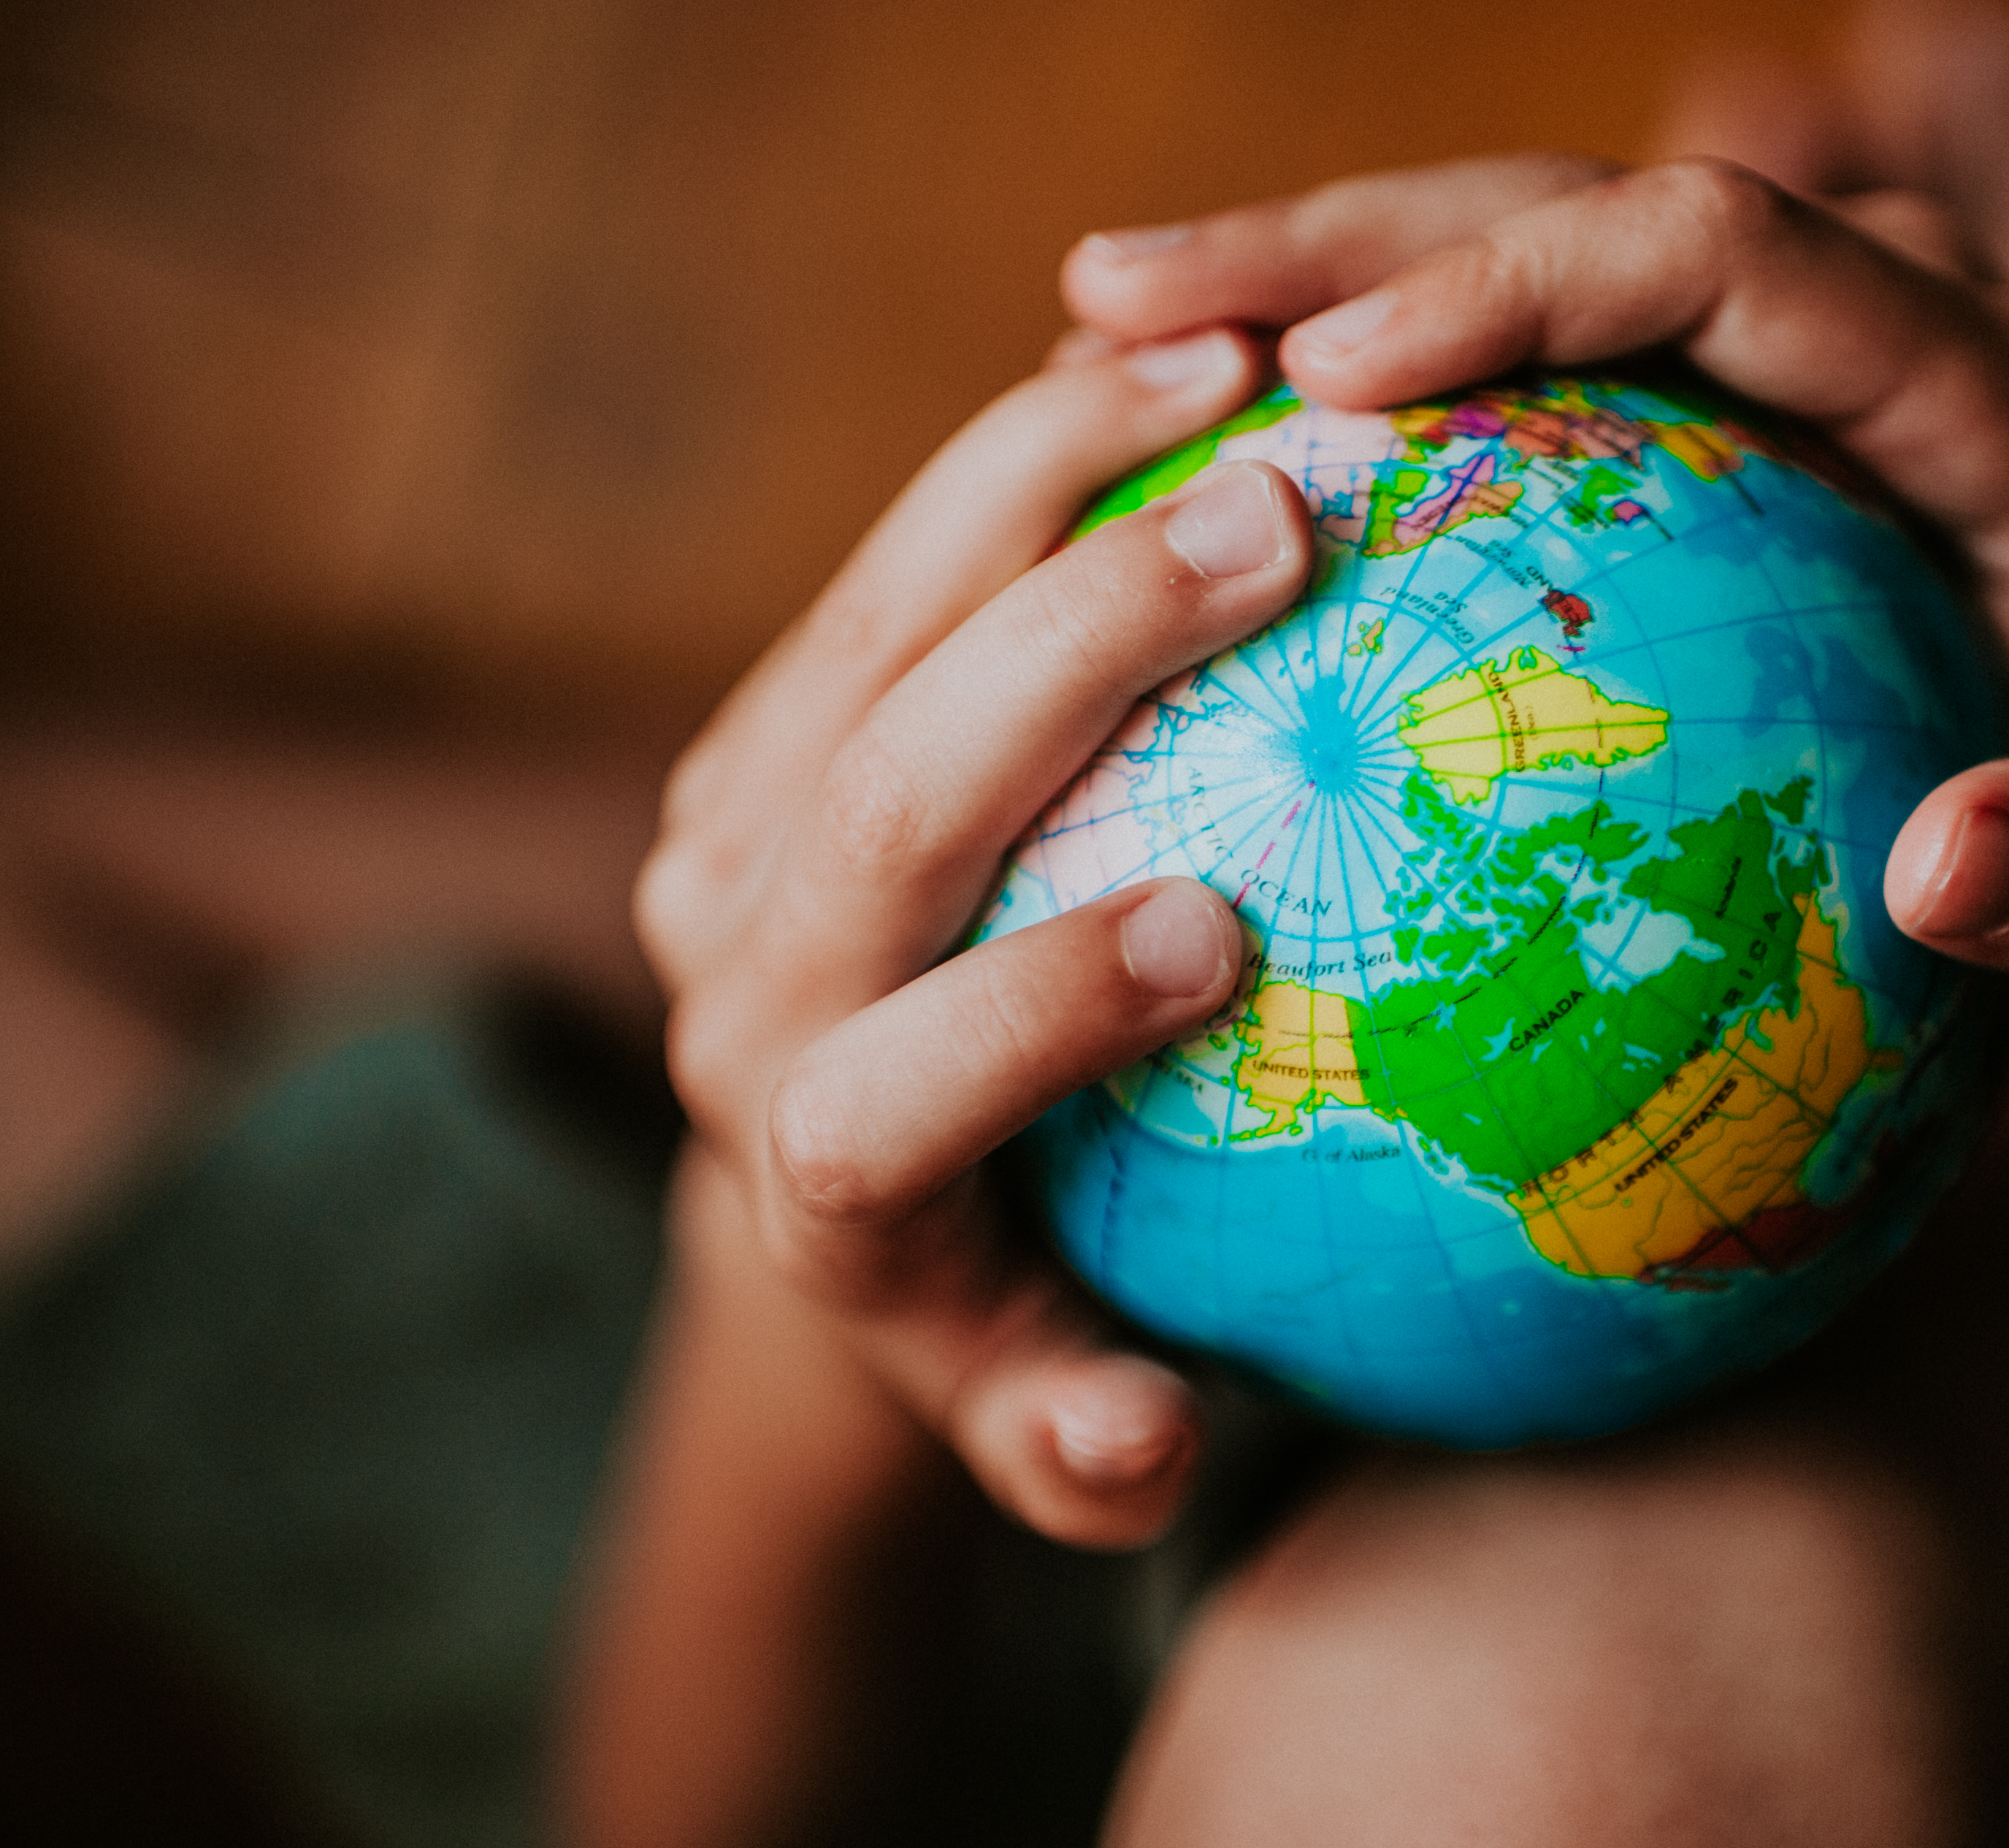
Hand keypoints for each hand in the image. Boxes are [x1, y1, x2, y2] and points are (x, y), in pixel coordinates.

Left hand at [630, 329, 1312, 1548]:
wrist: (851, 1180)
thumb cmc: (1028, 1304)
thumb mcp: (1054, 1420)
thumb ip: (1081, 1446)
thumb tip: (1139, 1440)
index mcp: (813, 1172)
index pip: (880, 1091)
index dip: (1022, 1016)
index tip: (1214, 933)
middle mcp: (733, 996)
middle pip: (875, 801)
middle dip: (1070, 649)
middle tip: (1281, 523)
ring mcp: (727, 840)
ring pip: (867, 625)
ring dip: (1042, 475)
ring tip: (1230, 358)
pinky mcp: (758, 732)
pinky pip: (889, 562)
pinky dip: (1022, 455)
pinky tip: (1166, 357)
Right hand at [1064, 155, 2008, 978]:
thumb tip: (1951, 868)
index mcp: (1973, 370)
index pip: (1724, 253)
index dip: (1522, 287)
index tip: (1333, 376)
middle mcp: (1858, 304)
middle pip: (1568, 202)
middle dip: (1339, 232)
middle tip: (1114, 298)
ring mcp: (1757, 339)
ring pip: (1500, 246)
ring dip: (1297, 275)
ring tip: (1090, 327)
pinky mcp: (1678, 405)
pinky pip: (1490, 368)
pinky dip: (1339, 386)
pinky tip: (1176, 450)